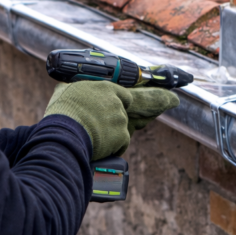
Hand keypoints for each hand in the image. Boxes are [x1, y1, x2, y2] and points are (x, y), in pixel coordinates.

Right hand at [44, 81, 177, 159]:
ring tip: (96, 137)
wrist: (64, 135)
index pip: (125, 92)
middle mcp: (118, 102)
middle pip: (143, 102)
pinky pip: (121, 142)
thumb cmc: (62, 114)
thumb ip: (74, 90)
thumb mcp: (64, 93)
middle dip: (162, 100)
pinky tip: (99, 146)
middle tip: (173, 99)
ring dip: (114, 134)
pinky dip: (112, 146)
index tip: (133, 102)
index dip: (128, 100)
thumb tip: (68, 89)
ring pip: (124, 128)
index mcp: (105, 88)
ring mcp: (122, 119)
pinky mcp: (123, 136)